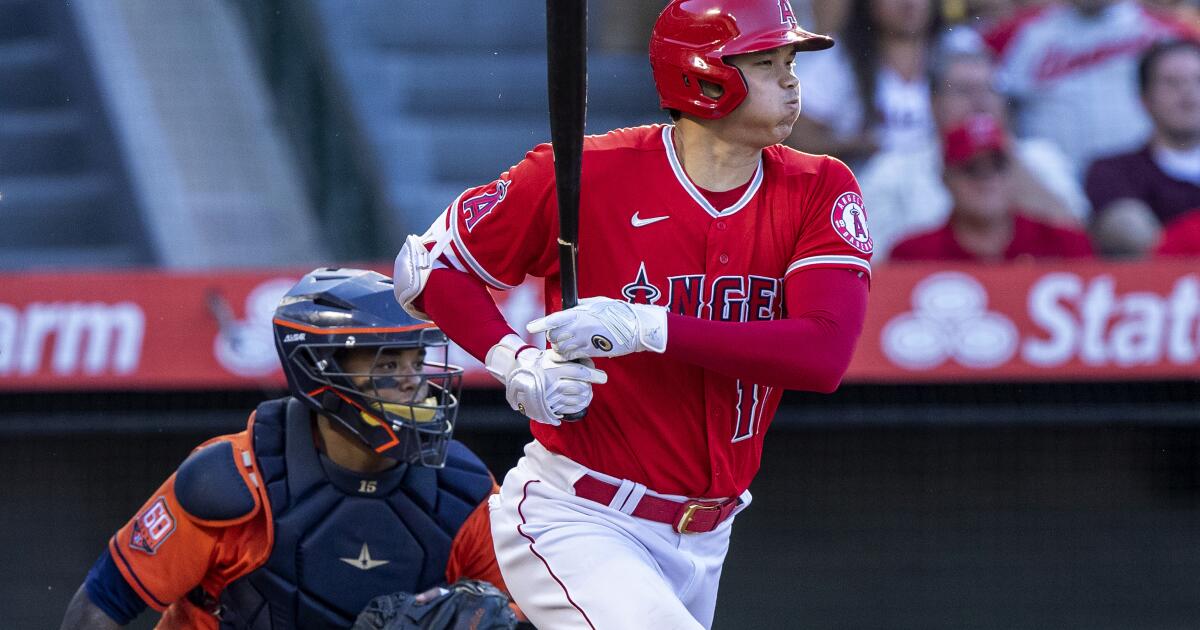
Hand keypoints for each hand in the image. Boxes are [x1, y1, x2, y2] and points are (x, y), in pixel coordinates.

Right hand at [485, 334, 606, 424]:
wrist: (517, 375)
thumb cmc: (540, 362)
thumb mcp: (552, 355)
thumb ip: (569, 358)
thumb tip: (590, 363)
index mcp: (553, 368)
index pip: (579, 372)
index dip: (594, 375)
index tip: (603, 377)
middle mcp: (551, 383)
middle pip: (581, 388)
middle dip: (591, 386)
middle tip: (596, 383)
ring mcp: (549, 397)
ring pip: (577, 400)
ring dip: (587, 396)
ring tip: (588, 392)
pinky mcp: (548, 407)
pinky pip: (570, 409)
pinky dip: (580, 406)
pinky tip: (581, 401)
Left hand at [526, 297, 667, 359]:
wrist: (636, 328)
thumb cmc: (618, 312)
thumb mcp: (597, 303)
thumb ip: (581, 305)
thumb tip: (570, 306)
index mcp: (580, 313)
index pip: (554, 319)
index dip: (540, 324)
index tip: (530, 327)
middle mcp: (579, 328)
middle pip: (554, 336)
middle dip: (554, 337)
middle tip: (560, 335)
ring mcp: (585, 341)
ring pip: (561, 348)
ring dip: (561, 348)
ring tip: (568, 344)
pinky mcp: (591, 352)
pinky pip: (572, 356)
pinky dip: (569, 356)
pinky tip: (574, 352)